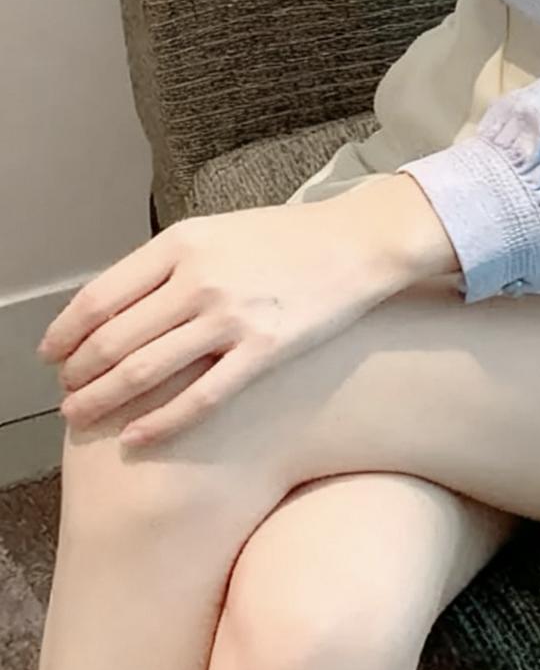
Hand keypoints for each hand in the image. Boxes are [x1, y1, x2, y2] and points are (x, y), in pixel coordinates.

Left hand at [37, 180, 422, 448]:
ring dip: (102, 400)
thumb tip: (115, 309)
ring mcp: (231, 316)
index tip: (52, 353)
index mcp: (184, 241)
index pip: (102, 295)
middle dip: (78, 374)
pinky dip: (157, 422)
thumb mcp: (218, 232)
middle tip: (65, 394)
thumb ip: (169, 264)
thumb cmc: (286, 238)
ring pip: (144, 370)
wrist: (357, 242)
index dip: (66, 331)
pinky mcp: (263, 351)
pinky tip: (135, 436)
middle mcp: (200, 278)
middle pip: (114, 338)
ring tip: (81, 416)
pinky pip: (197, 398)